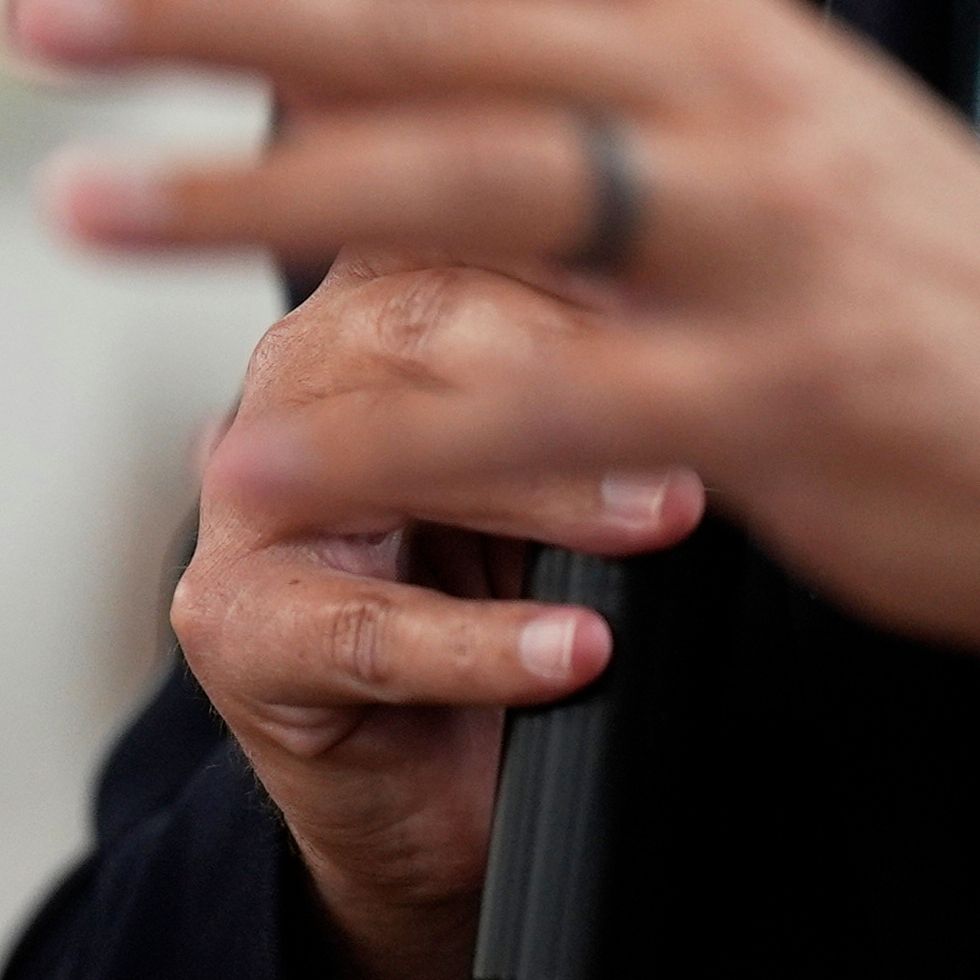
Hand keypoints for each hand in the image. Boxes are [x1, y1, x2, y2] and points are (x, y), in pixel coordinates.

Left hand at [11, 0, 979, 830]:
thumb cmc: (934, 285)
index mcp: (720, 22)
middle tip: (42, 9)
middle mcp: (735, 99)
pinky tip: (258, 452)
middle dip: (226, 6)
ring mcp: (764, 243)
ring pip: (484, 184)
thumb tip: (383, 18)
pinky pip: (562, 407)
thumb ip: (597, 80)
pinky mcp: (786, 398)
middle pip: (447, 22)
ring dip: (261, 192)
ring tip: (80, 203)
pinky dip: (403, 428)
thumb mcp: (775, 132)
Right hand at [163, 254, 701, 979]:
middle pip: (429, 320)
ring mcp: (250, 490)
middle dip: (576, 361)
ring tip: (658, 520)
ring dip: (543, 489)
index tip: (714, 255)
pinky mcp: (233, 623)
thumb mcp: (591, 426)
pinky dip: (481, 645)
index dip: (600, 232)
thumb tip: (745, 287)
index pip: (485, 217)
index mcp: (392, 276)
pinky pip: (364, 628)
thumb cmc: (532, 564)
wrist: (445, 762)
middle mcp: (307, 358)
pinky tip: (572, 650)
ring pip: (385, 458)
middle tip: (705, 410)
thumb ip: (631, 337)